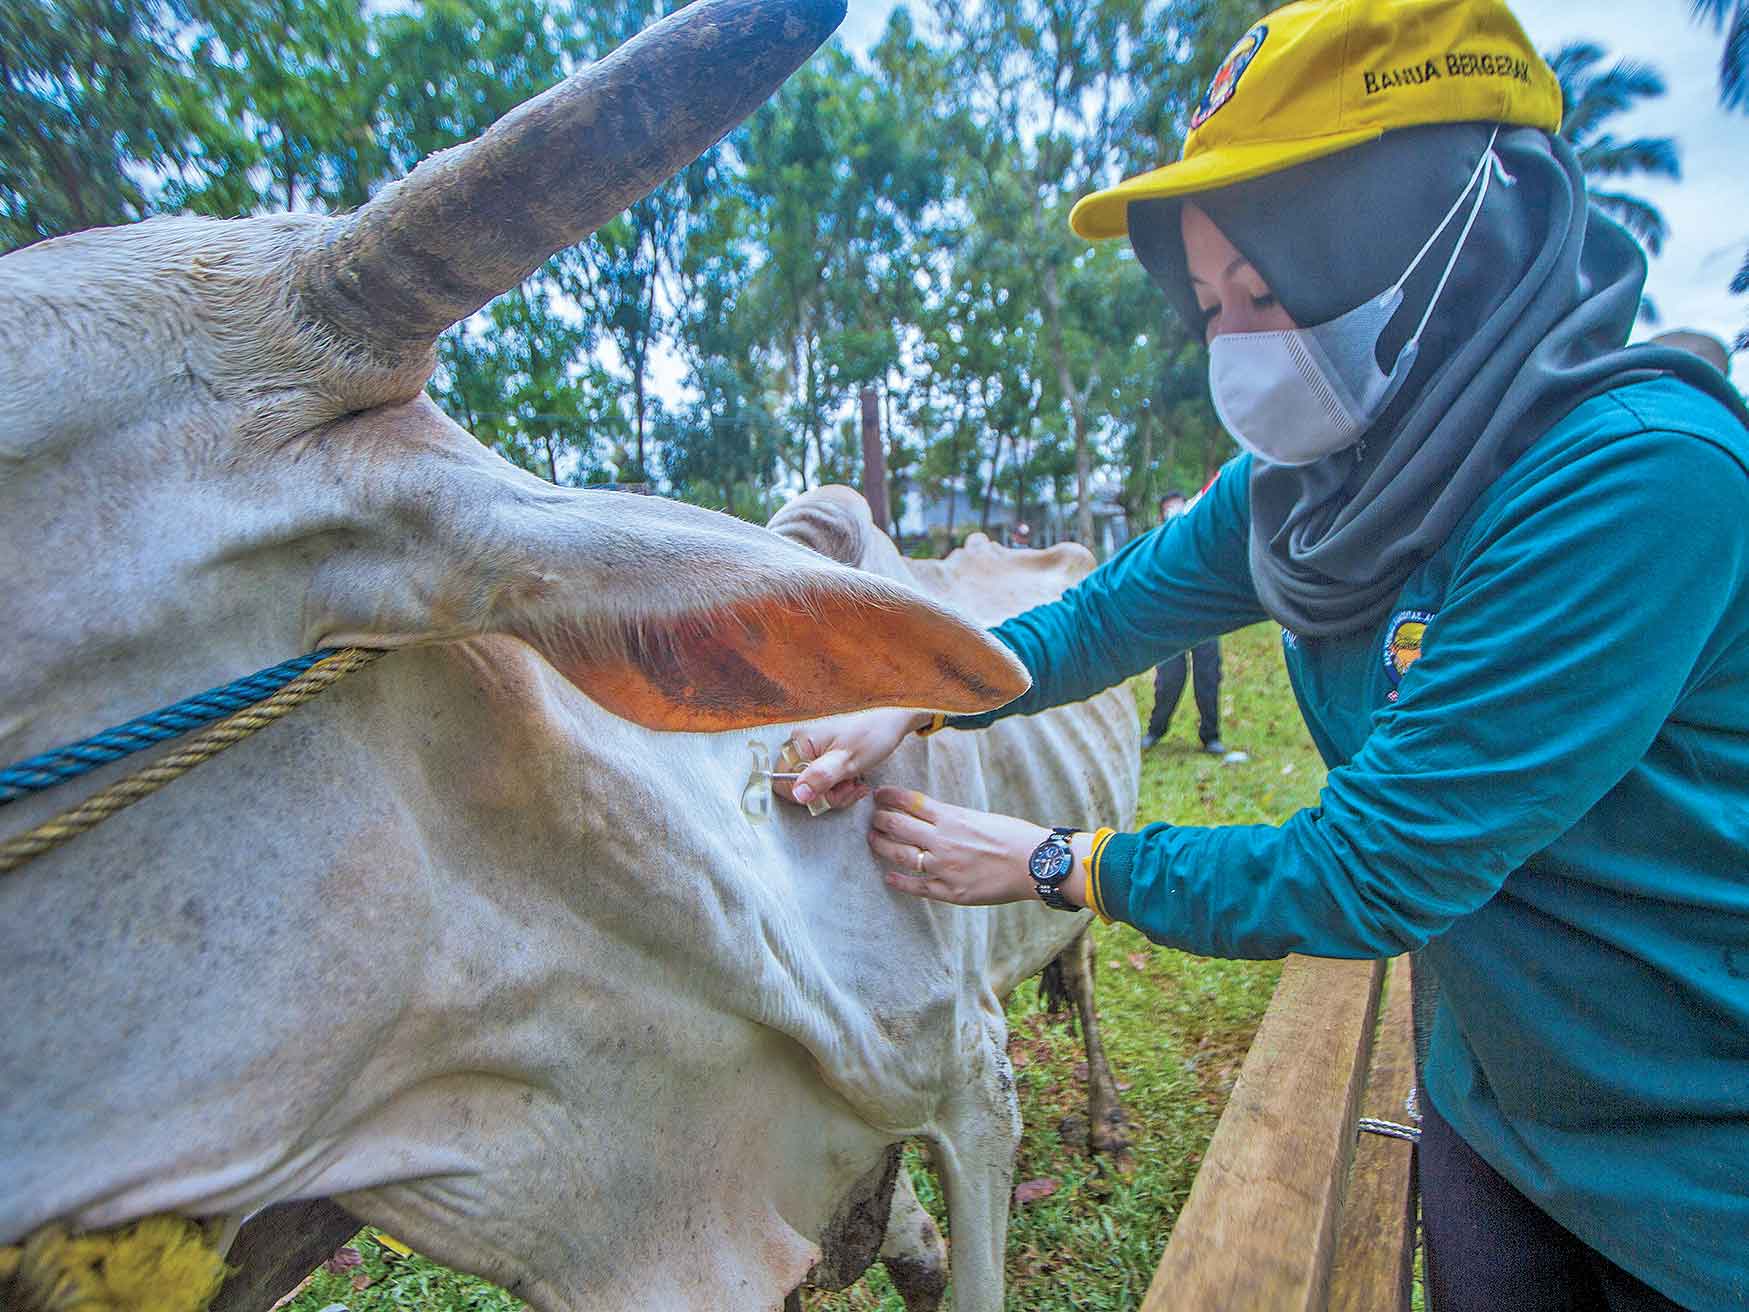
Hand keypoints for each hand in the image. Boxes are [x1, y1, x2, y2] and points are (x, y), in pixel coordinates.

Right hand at [777, 708, 929, 810]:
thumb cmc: (873, 734)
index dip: (804, 796)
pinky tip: (856, 781)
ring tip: (856, 783)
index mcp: (800, 743)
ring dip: (837, 793)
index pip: (782, 782)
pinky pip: (824, 781)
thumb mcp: (848, 760)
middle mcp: (801, 746)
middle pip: (800, 788)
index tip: (827, 794)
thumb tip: (798, 794)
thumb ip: (821, 778)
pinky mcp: (824, 756)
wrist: (893, 721)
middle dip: (827, 796)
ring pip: (814, 788)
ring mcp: (813, 751)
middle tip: (849, 788)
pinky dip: (841, 787)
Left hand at [868, 787, 1069, 907]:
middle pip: (898, 826)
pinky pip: (916, 886)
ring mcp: (944, 868)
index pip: (910, 802)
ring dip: (881, 846)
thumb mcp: (979, 817)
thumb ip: (952, 818)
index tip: (879, 794)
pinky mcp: (950, 891)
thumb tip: (929, 817)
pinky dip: (899, 881)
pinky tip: (889, 877)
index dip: (890, 797)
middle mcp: (943, 841)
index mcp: (952, 817)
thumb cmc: (1013, 836)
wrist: (1034, 864)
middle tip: (873, 818)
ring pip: (900, 855)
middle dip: (880, 820)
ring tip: (873, 841)